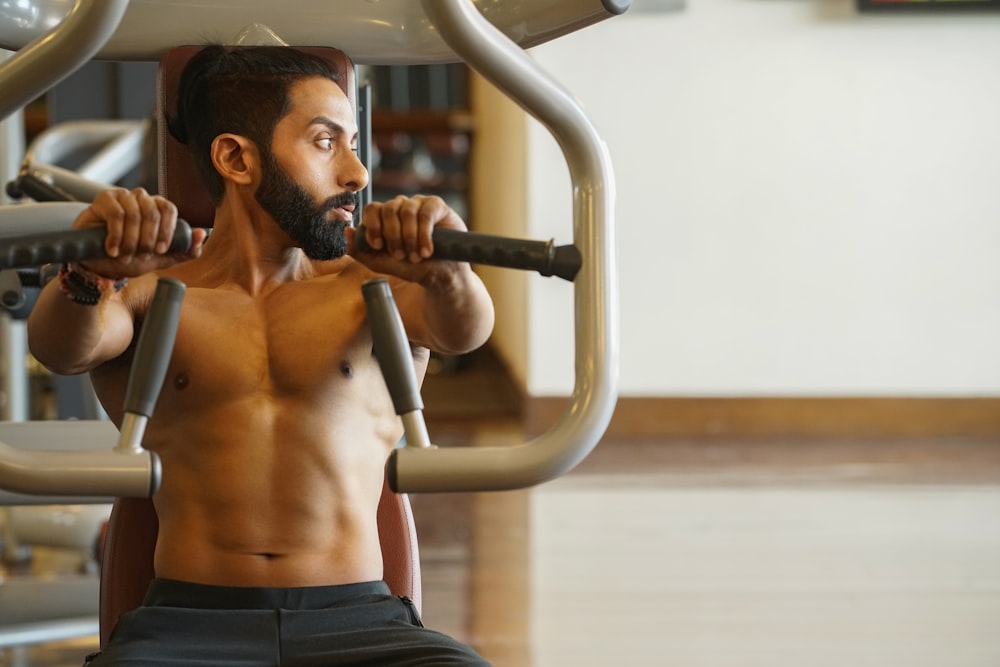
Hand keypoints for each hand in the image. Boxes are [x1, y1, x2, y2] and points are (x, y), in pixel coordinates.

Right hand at [72, 188, 206, 277]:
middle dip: (147, 239)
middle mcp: (142, 199)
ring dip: (130, 240)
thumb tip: (201, 235)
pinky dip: (115, 235)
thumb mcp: (161, 260)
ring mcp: (122, 197)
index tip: (160, 251)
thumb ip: (184, 251)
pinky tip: (112, 249)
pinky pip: (115, 213)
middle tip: (140, 256)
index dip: (167, 230)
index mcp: (158, 209)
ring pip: (133, 213)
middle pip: (152, 212)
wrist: (100, 264)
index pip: (169, 209)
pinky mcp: (104, 199)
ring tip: (124, 256)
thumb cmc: (131, 259)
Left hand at [347, 194, 467, 281]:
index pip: (372, 209)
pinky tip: (427, 250)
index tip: (378, 246)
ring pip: (407, 211)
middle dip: (393, 236)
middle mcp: (401, 207)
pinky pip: (425, 212)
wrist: (438, 275)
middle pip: (388, 209)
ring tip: (416, 256)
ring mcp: (419, 204)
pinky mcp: (437, 206)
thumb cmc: (410, 267)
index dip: (373, 226)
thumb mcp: (380, 263)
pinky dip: (424, 233)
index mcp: (385, 217)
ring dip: (410, 238)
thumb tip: (346, 231)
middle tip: (401, 255)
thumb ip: (359, 251)